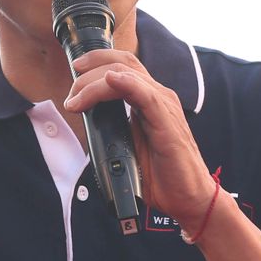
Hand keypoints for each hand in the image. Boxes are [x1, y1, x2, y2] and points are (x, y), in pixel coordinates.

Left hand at [63, 49, 215, 226]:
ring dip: (96, 83)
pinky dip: (126, 83)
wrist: (189, 198)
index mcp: (150, 99)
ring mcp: (165, 107)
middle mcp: (159, 97)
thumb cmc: (162, 175)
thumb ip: (113, 127)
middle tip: (71, 93)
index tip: (74, 72)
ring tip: (77, 99)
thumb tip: (87, 121)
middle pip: (122, 64)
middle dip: (90, 71)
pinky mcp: (168, 123)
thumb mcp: (129, 145)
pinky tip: (111, 80)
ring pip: (127, 75)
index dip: (97, 62)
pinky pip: (146, 95)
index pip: (123, 66)